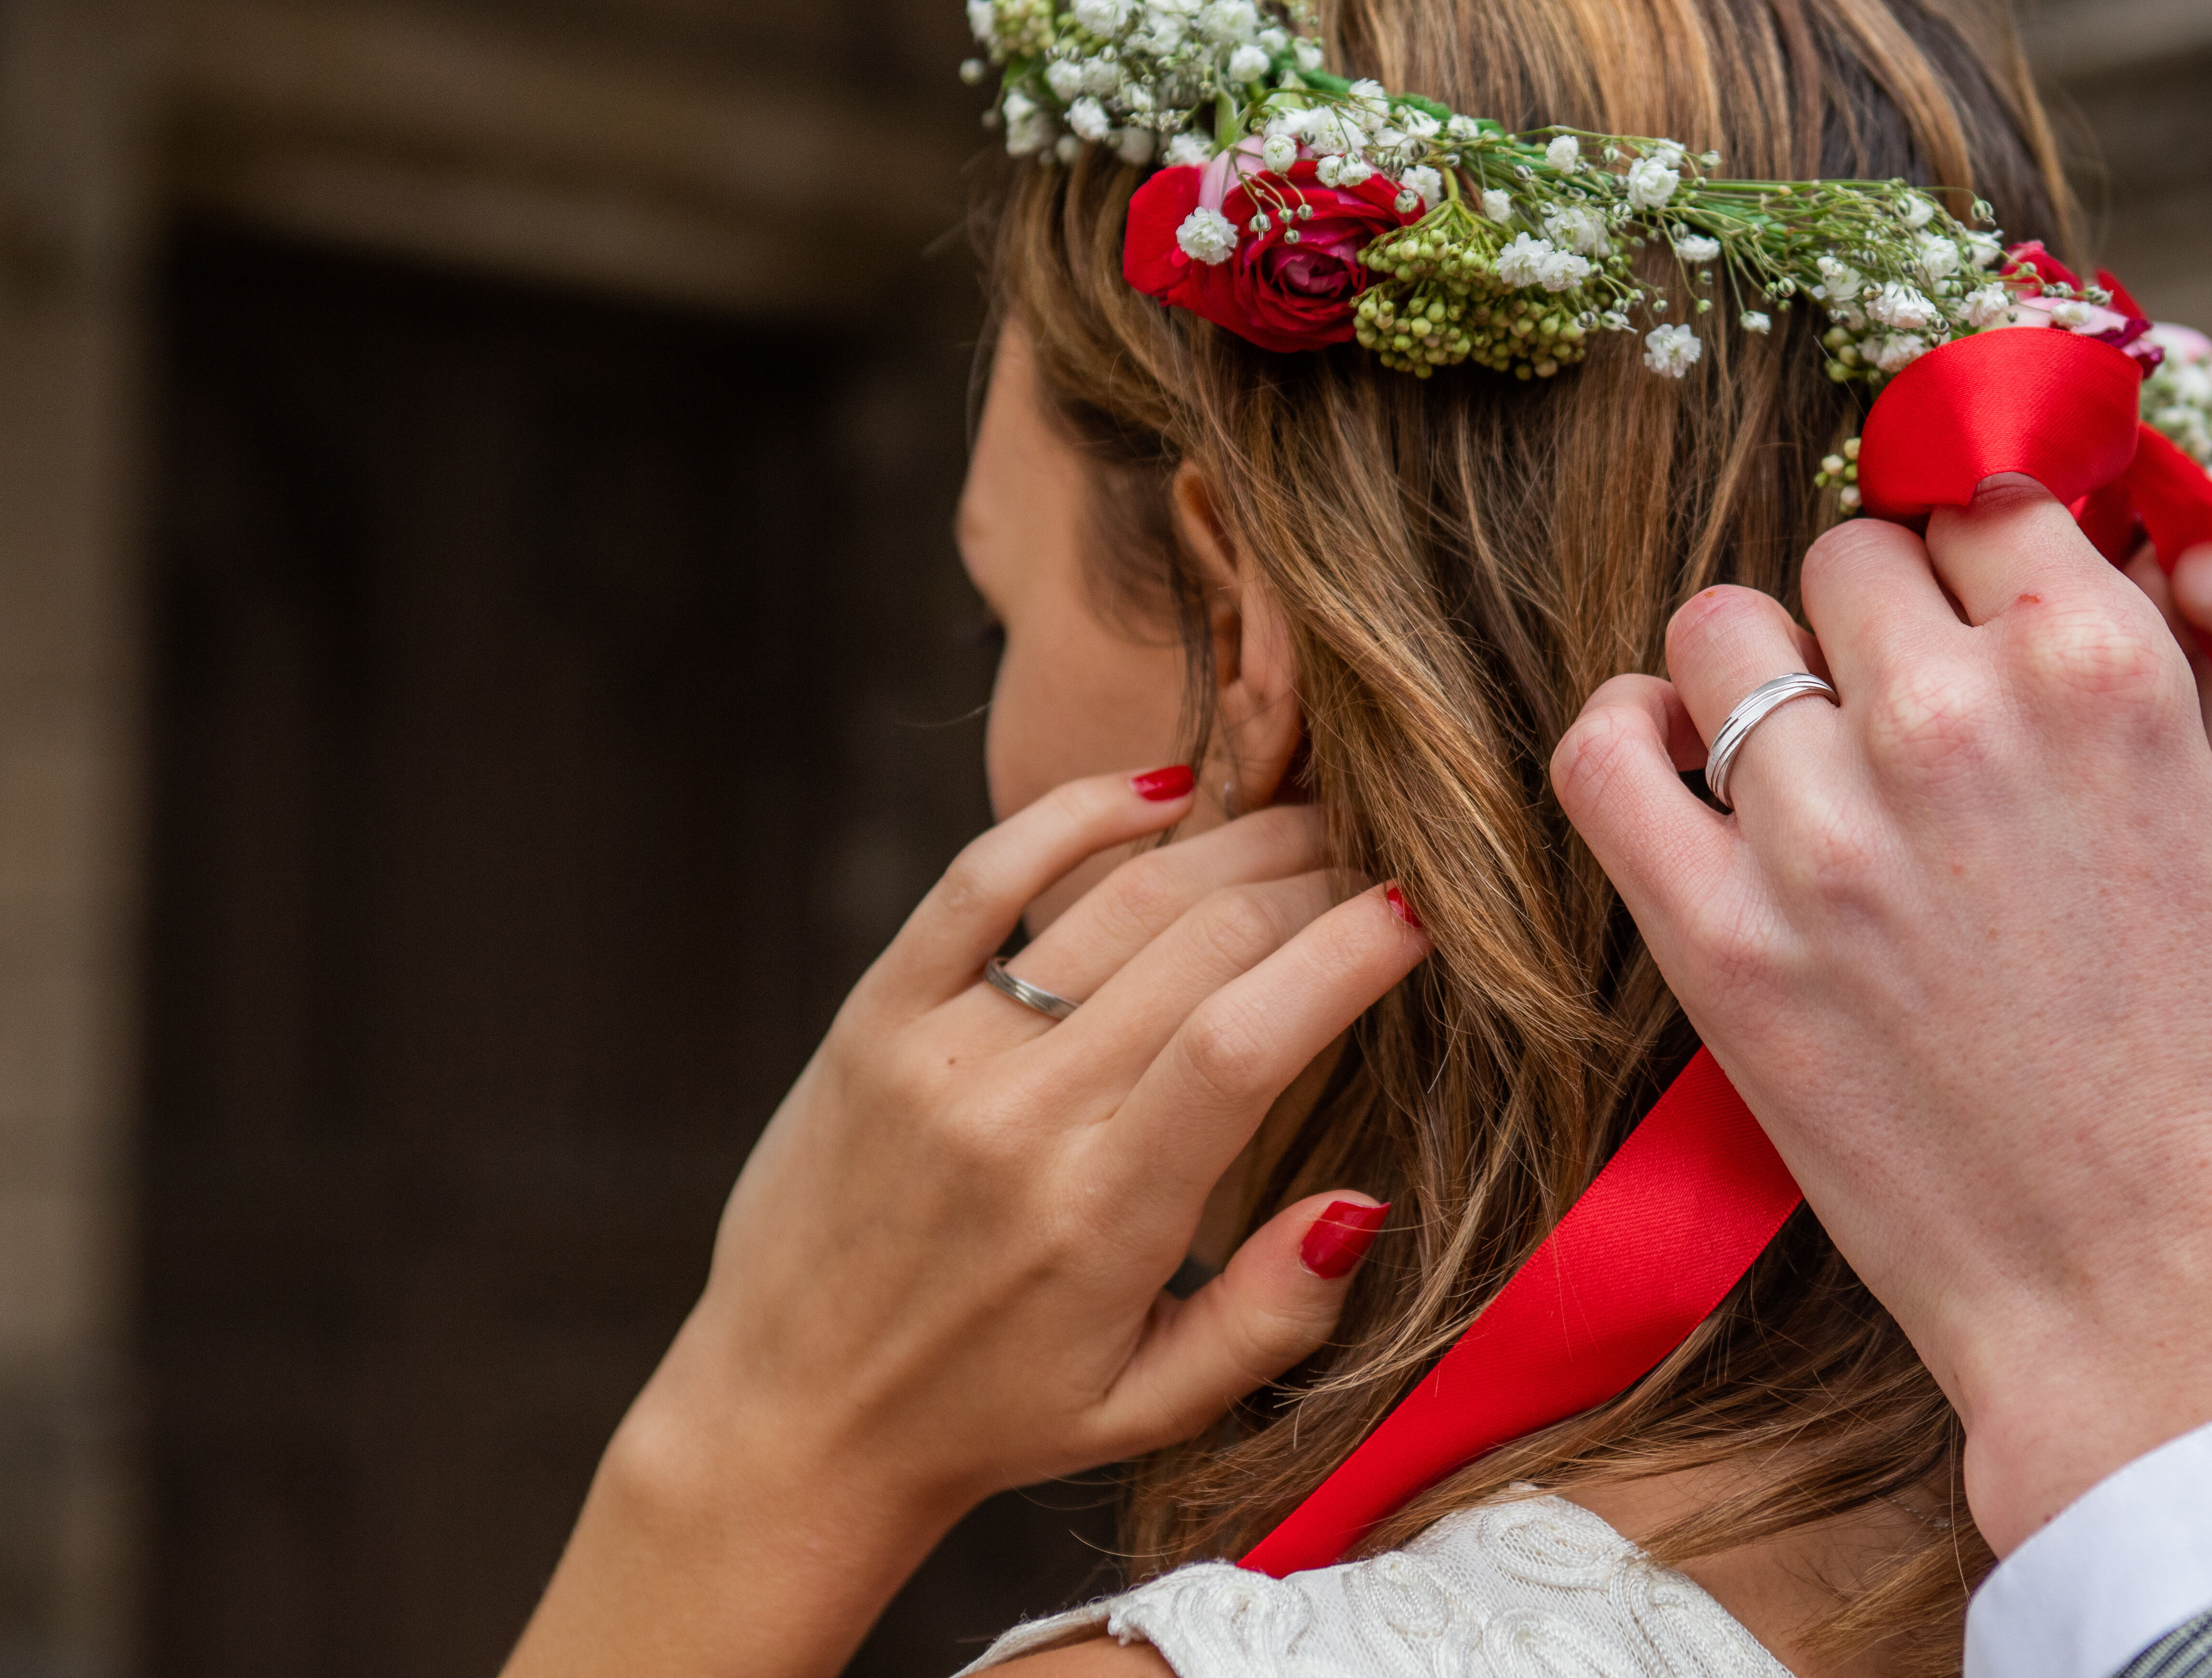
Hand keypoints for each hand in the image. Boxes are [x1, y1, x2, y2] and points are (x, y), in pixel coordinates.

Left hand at [503, 774, 1427, 1677]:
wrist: (790, 1418)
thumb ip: (1273, 1316)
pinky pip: (982, 876)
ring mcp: (940, 1056)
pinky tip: (1161, 793)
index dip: (1348, 953)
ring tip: (1304, 825)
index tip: (1421, 909)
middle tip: (1380, 858)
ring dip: (1232, 843)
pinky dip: (1076, 815)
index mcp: (1104, 1218)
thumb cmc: (994, 1411)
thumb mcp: (1152, 1407)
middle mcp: (1022, 1121)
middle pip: (1203, 945)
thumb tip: (1364, 1201)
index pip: (1248, 1041)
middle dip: (1315, 880)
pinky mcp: (875, 1017)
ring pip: (1117, 898)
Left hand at [1554, 478, 2211, 1556]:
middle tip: (1894, 707)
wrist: (2164, 1301)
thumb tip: (2030, 596)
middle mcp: (1954, 721)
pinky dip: (1627, 735)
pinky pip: (1606, 754)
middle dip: (1874, 619)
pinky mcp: (1721, 940)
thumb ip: (2119, 695)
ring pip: (1723, 632)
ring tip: (1796, 754)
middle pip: (1849, 558)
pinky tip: (1668, 758)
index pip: (1983, 510)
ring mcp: (1824, 829)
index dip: (1975, 564)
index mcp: (2101, 675)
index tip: (1967, 613)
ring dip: (1760, 675)